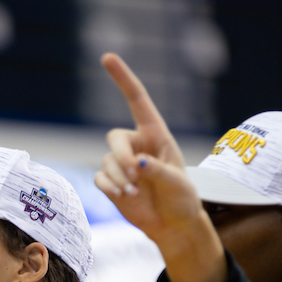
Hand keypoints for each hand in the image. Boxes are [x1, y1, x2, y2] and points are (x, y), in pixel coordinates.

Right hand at [93, 52, 224, 281]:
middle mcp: (137, 145)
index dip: (122, 78)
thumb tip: (137, 163)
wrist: (172, 225)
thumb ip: (158, 171)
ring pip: (107, 162)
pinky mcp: (112, 182)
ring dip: (119, 179)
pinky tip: (125, 197)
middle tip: (135, 176)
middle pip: (114, 138)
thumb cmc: (181, 199)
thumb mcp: (177, 183)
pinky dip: (110, 188)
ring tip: (135, 194)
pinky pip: (101, 178)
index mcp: (156, 134)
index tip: (106, 57)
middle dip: (120, 158)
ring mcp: (123, 164)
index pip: (137, 100)